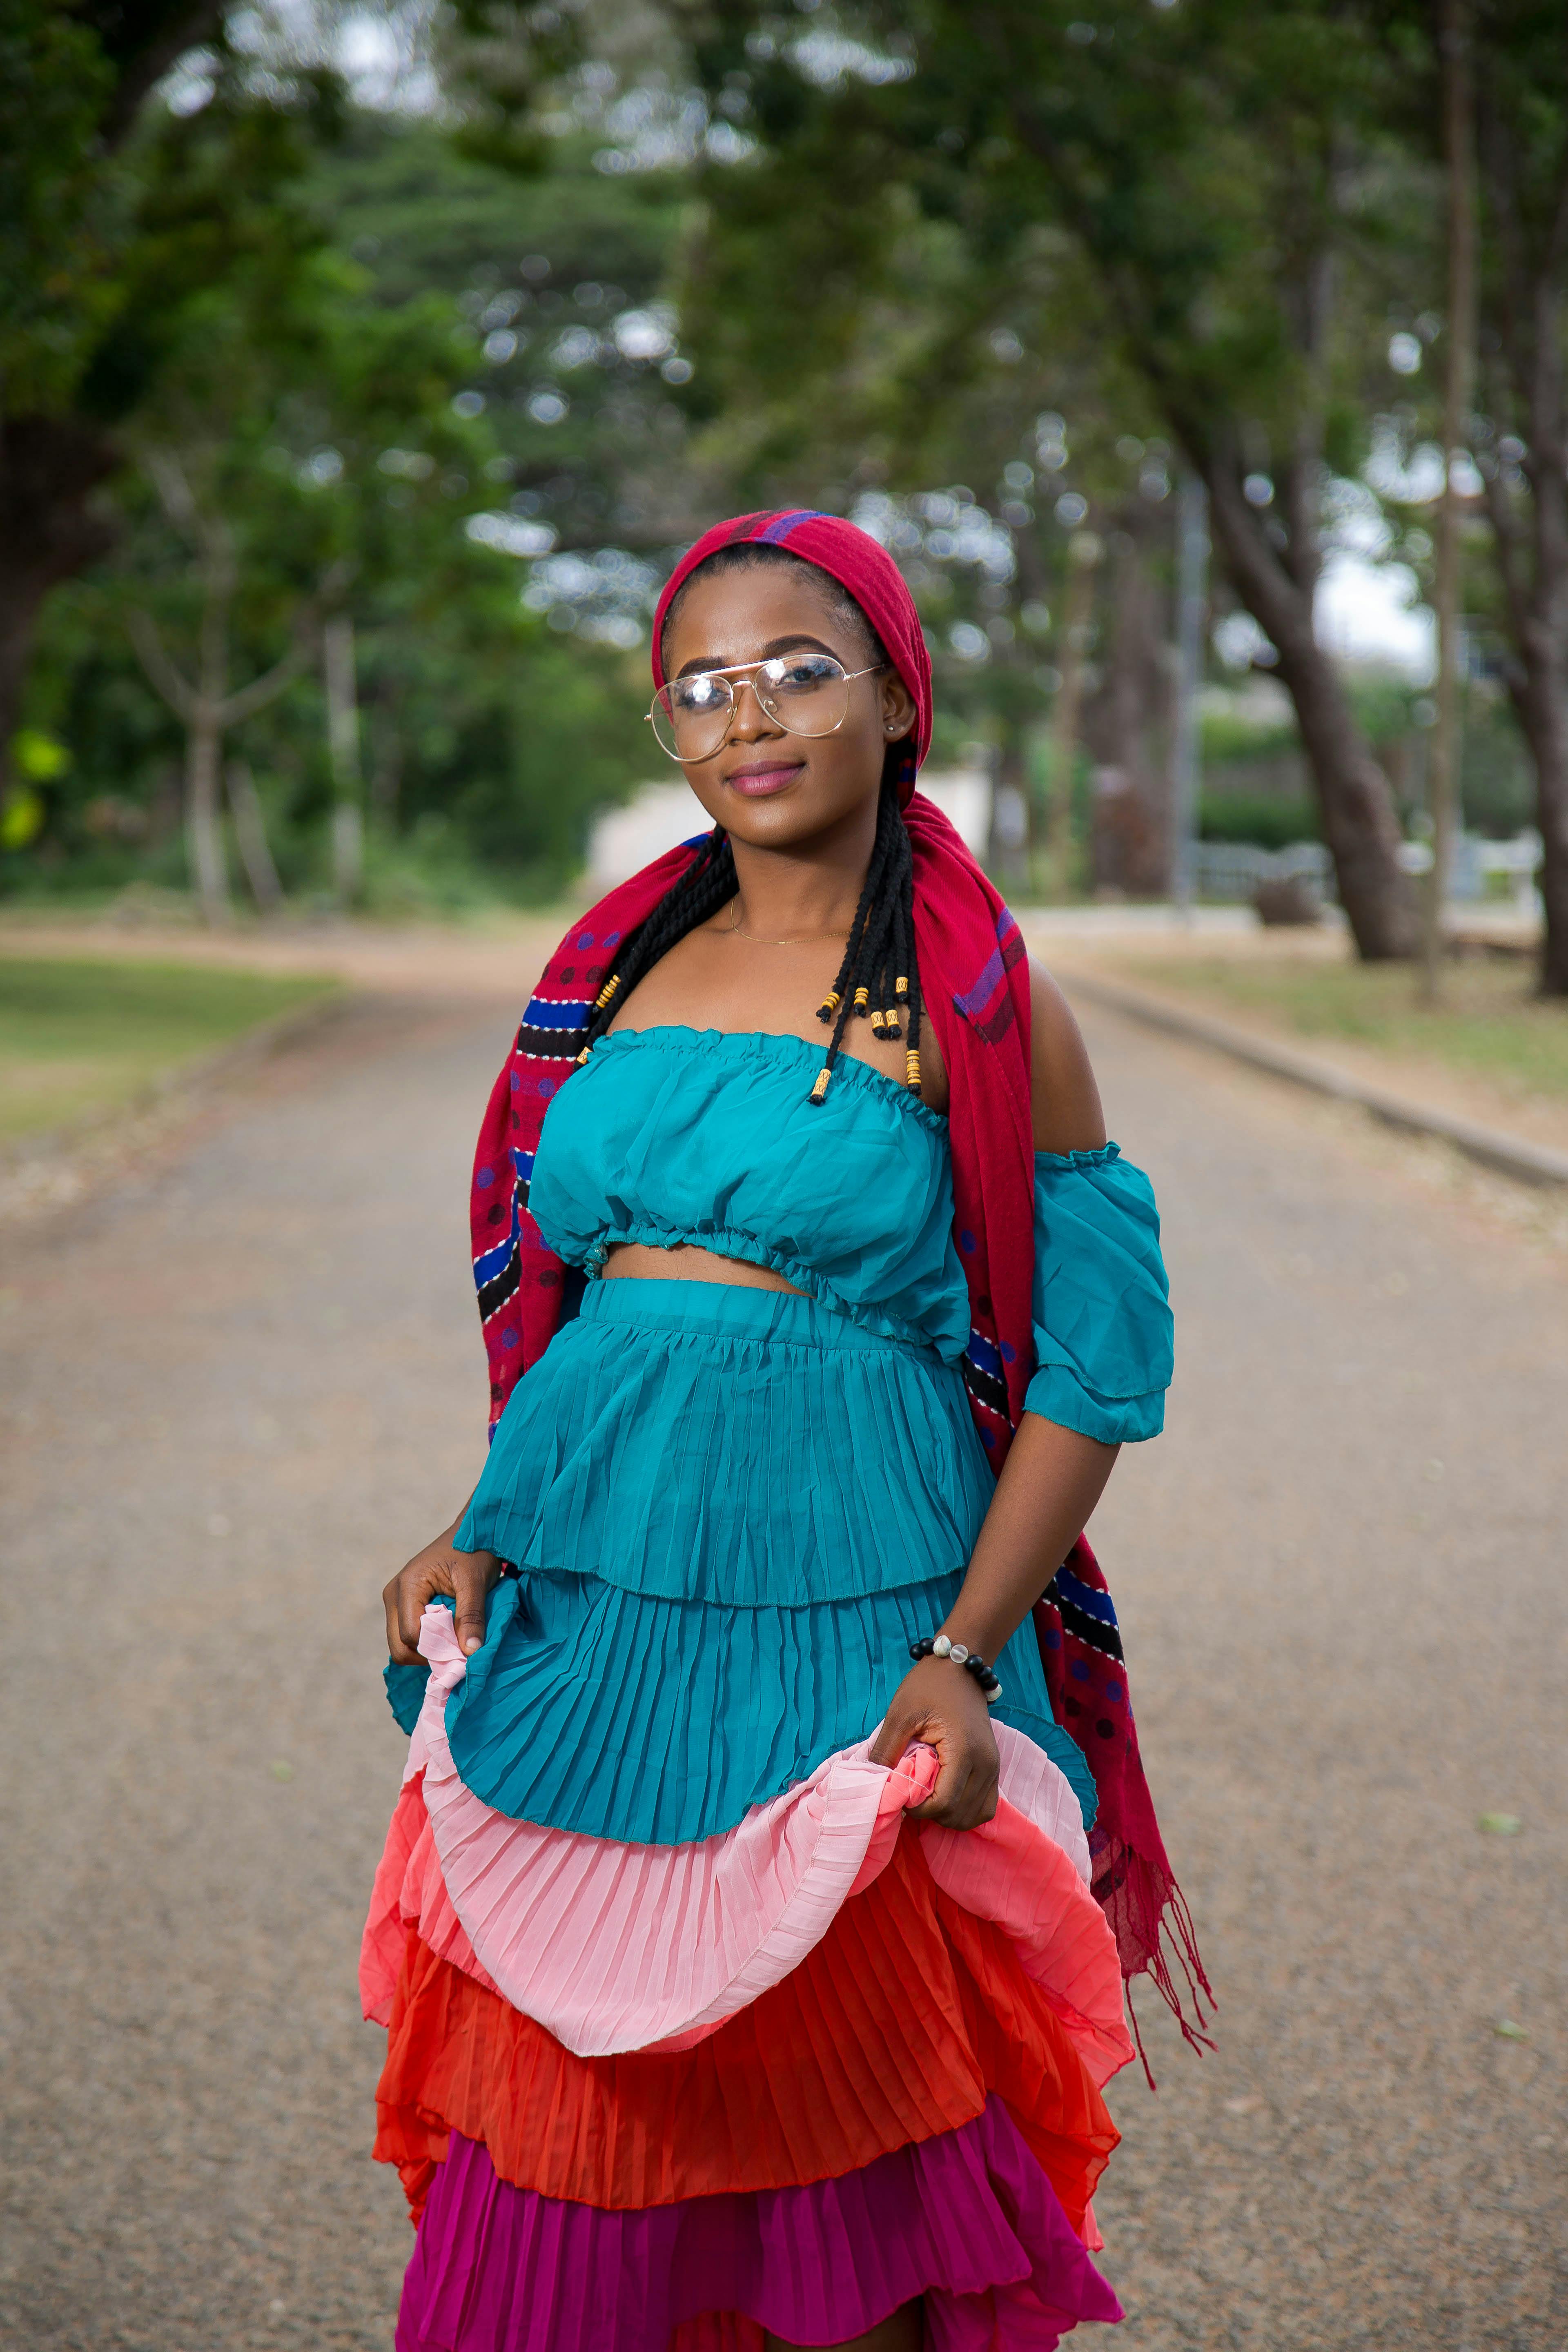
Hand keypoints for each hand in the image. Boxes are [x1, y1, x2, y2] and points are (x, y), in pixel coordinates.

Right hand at [383, 1530, 500, 1664]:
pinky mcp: (403, 1606)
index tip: (463, 1649)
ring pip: (402, 1645)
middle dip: (429, 1654)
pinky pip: (408, 1636)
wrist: (473, 1534)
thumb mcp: (476, 1582)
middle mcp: (393, 1595)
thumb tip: (470, 1653)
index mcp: (407, 1585)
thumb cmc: (474, 1552)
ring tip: (455, 1638)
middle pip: (400, 1645)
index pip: (410, 1634)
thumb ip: (471, 1616)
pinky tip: (448, 1633)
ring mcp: (396, 1601)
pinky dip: (428, 1642)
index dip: (436, 1648)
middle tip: (458, 1649)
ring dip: (429, 1649)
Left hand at [868, 1656, 999, 1829]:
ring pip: (974, 1816)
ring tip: (927, 1794)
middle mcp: (986, 1764)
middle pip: (959, 1815)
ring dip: (948, 1815)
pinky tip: (945, 1796)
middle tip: (911, 1794)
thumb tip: (875, 1786)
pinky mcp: (994, 1767)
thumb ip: (887, 1751)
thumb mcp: (900, 1714)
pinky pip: (984, 1806)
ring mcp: (994, 1767)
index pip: (944, 1803)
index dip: (918, 1808)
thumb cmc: (928, 1686)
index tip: (901, 1794)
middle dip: (931, 1813)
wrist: (958, 1667)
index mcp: (964, 1750)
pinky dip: (964, 1810)